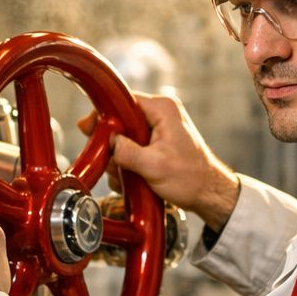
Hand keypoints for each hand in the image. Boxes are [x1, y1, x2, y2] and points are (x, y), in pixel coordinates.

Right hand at [79, 94, 239, 231]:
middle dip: (112, 147)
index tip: (88, 130)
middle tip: (116, 165)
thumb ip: (126, 151)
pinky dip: (127, 167)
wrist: (209, 195)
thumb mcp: (154, 166)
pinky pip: (130, 150)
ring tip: (130, 178)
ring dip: (119, 161)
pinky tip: (133, 181)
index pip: (122, 101)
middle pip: (119, 122)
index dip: (103, 116)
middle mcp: (159, 115)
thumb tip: (107, 142)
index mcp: (162, 109)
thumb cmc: (190, 178)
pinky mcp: (154, 145)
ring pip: (122, 140)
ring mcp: (156, 130)